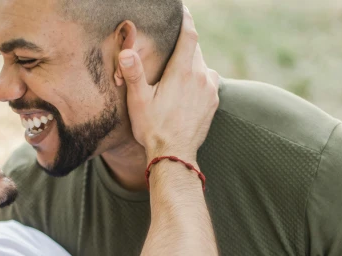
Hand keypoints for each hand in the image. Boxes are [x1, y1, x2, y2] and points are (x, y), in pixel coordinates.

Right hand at [117, 7, 219, 161]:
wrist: (174, 155)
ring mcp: (210, 90)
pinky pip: (209, 81)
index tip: (183, 11)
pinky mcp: (213, 102)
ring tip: (177, 70)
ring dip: (192, 63)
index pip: (189, 36)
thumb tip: (127, 52)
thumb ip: (134, 74)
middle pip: (195, 50)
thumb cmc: (153, 128)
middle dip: (184, 45)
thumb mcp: (138, 101)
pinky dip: (200, 78)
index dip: (186, 20)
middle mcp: (201, 77)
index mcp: (182, 72)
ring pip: (203, 65)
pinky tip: (188, 87)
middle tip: (171, 45)